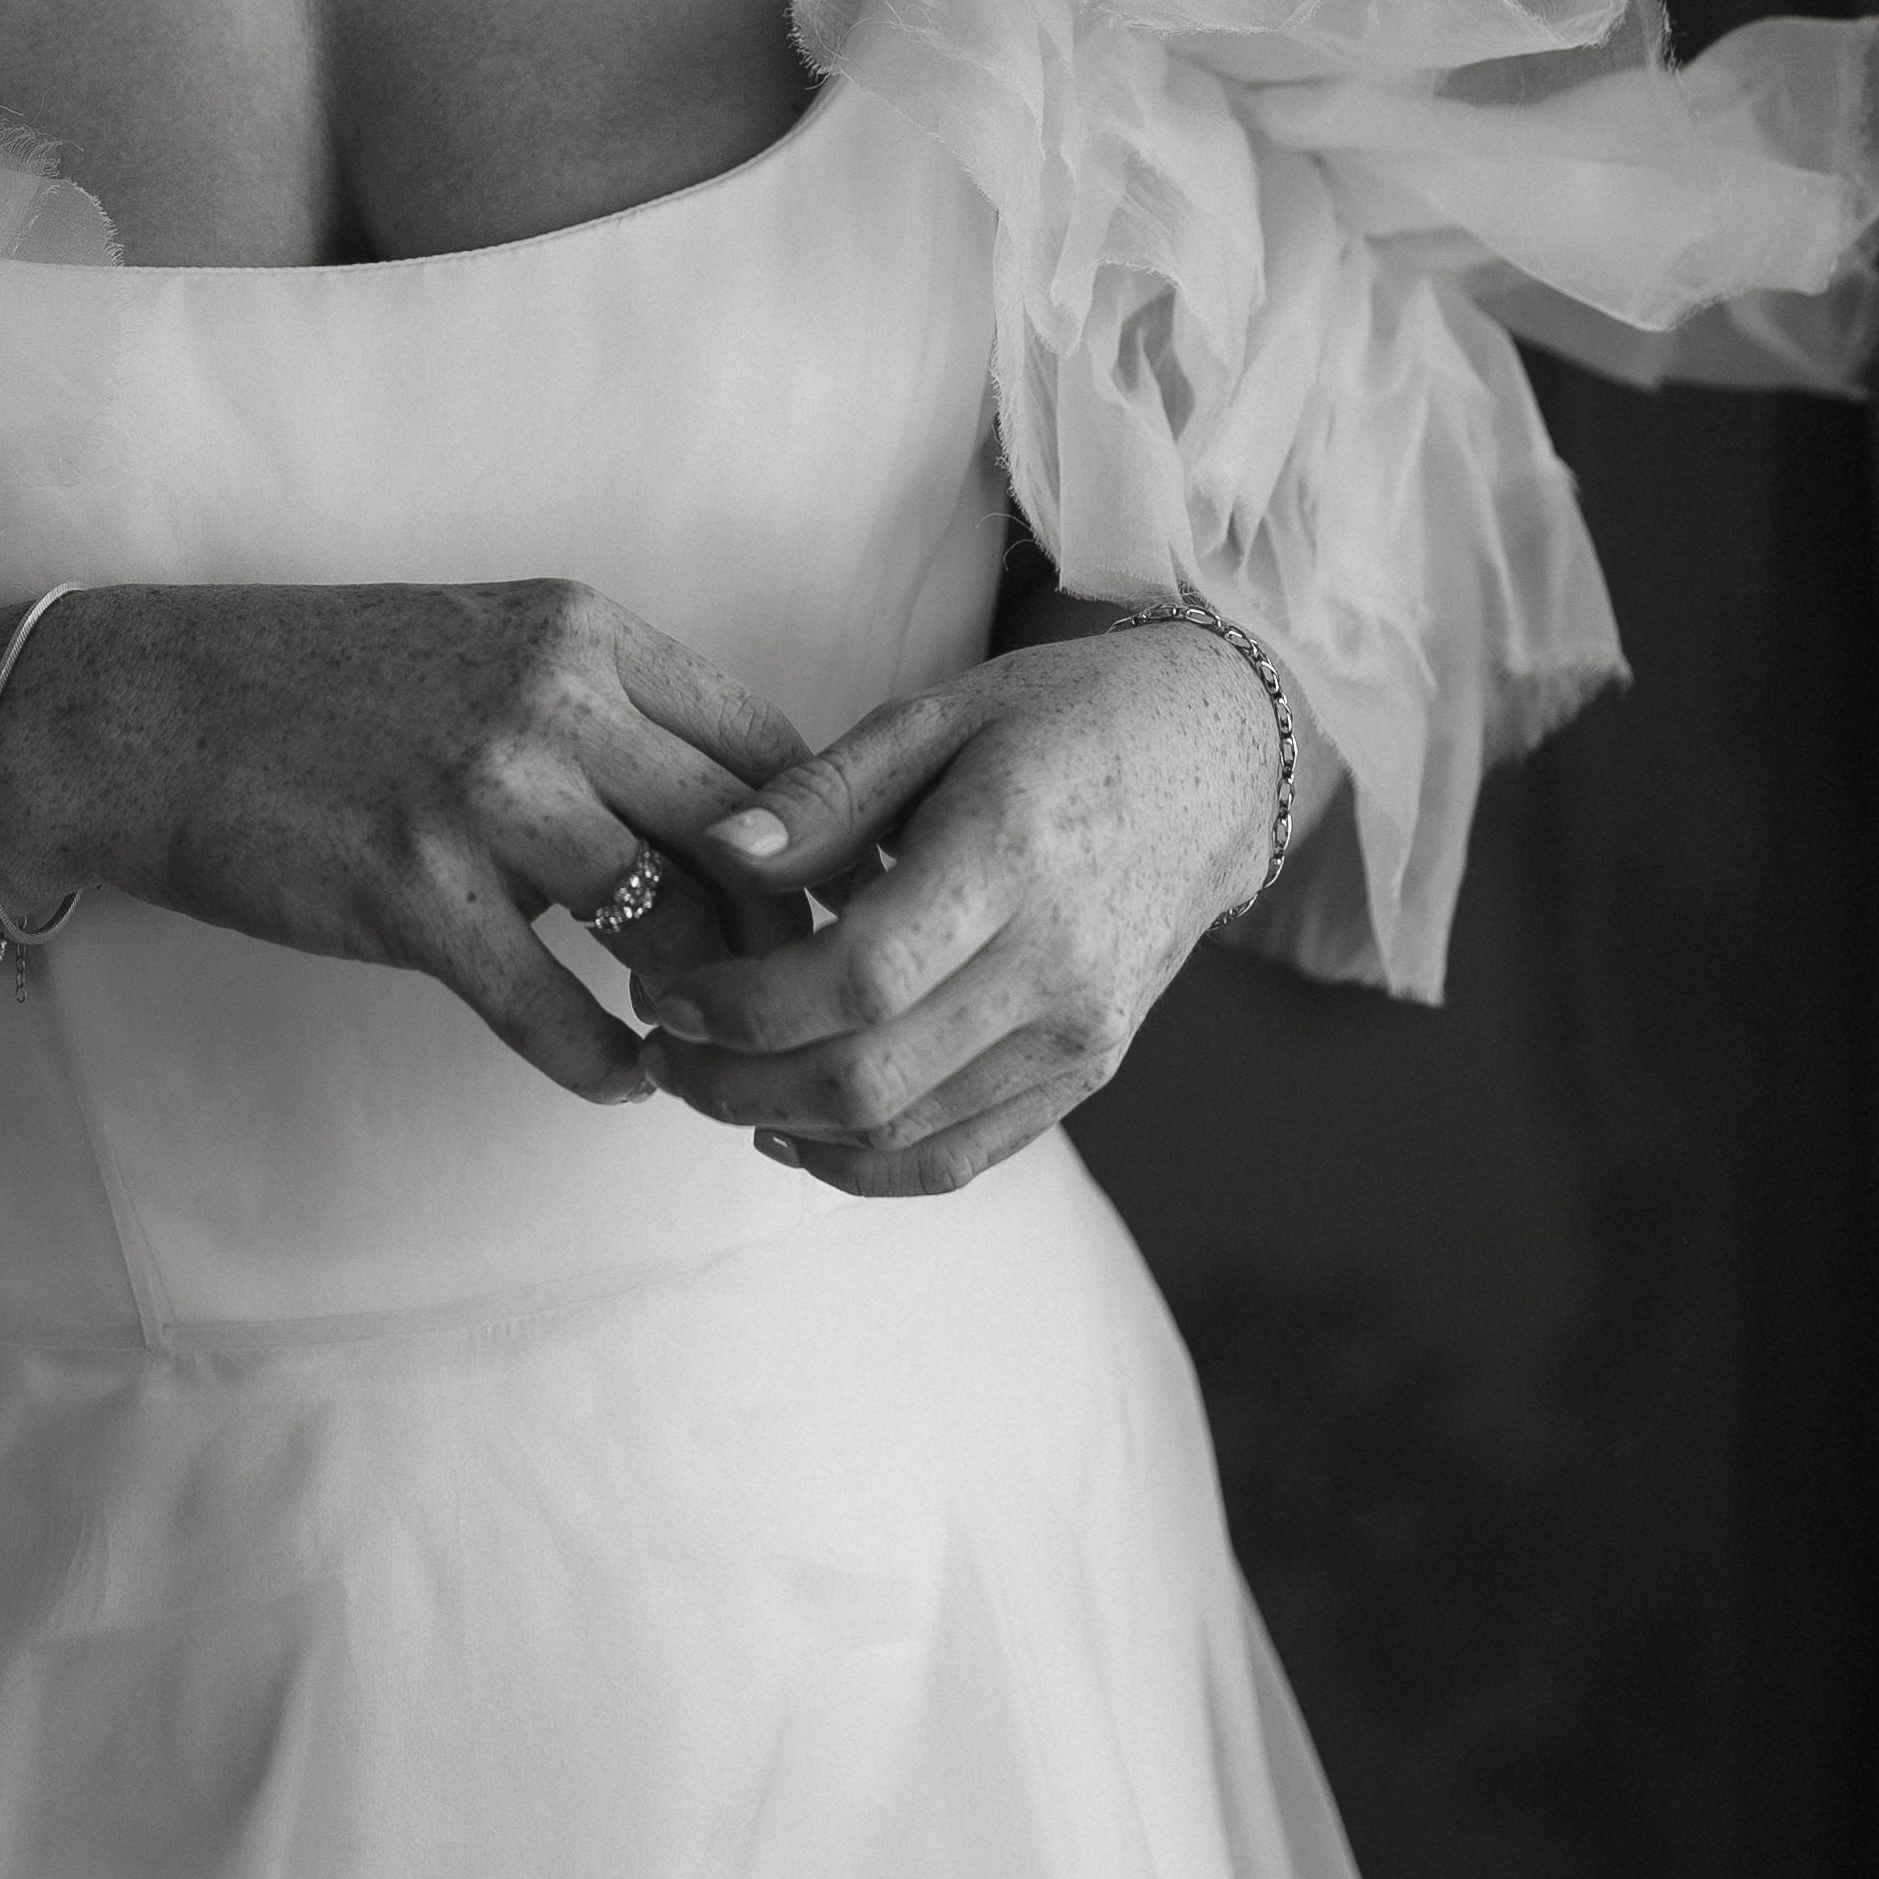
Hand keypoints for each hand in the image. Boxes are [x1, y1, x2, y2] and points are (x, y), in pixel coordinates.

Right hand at [0, 578, 808, 1105]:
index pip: (765, 744)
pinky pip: (555, 1008)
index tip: (830, 908)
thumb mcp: (480, 644)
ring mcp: (483, 796)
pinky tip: (619, 1080)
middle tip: (793, 1003)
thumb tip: (723, 813)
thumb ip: (597, 706)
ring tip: (708, 1046)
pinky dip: (605, 1062)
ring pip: (669, 926)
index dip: (820, 841)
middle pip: (741, 842)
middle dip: (783, 938)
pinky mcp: (414, 893)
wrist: (143, 711)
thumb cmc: (315, 684)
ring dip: (703, 1006)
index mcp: (579, 631)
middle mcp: (550, 700)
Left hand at [624, 616, 1283, 1194]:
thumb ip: (825, 793)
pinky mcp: (1089, 1069)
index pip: (857, 979)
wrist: (1213, 761)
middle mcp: (1056, 964)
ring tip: (708, 1084)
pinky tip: (792, 1132)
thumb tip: (717, 851)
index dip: (744, 1007)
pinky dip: (866, 1165)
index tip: (669, 992)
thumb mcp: (940, 713)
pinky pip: (964, 1156)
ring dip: (785, 1129)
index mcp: (1011, 854)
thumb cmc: (1064, 718)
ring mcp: (1080, 1031)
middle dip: (738, 1084)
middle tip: (664, 1050)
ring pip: (908, 1135)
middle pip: (870, 1077)